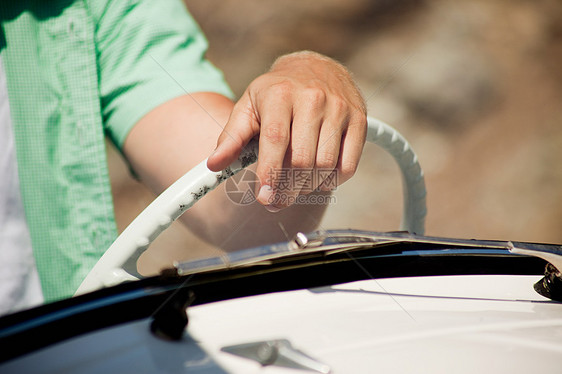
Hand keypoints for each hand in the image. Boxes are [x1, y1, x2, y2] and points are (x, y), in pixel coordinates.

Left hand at [207, 51, 366, 210]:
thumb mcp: (248, 107)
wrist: (316, 67)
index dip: (270, 173)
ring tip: (295, 189)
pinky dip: (332, 182)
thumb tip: (214, 165)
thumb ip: (231, 137)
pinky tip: (318, 180)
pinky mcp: (359, 120)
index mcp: (280, 95)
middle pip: (302, 159)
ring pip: (325, 165)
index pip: (276, 140)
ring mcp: (339, 109)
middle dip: (287, 189)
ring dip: (308, 188)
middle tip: (276, 202)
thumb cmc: (276, 92)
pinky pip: (348, 165)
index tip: (264, 197)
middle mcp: (313, 99)